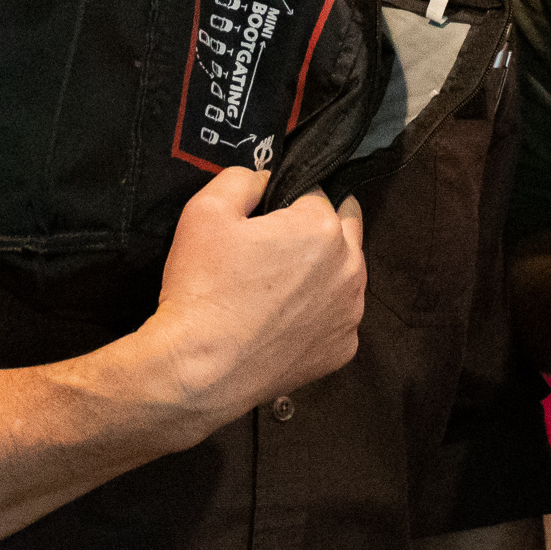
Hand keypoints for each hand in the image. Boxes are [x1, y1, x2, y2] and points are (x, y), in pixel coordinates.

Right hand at [133, 168, 365, 430]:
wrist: (200, 370)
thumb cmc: (202, 289)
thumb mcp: (205, 210)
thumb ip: (242, 178)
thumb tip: (264, 179)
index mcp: (323, 226)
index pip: (315, 192)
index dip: (287, 200)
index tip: (264, 219)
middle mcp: (350, 267)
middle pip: (345, 227)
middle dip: (319, 227)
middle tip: (278, 245)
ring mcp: (350, 312)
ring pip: (346, 274)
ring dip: (324, 271)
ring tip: (279, 286)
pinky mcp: (343, 349)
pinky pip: (337, 317)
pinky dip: (319, 314)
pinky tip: (285, 320)